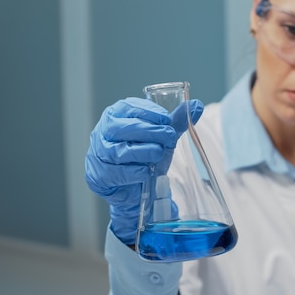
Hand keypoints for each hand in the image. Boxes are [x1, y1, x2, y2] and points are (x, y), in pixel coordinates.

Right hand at [85, 97, 203, 243]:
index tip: (166, 119)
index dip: (147, 112)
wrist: (134, 189)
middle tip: (169, 136)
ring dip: (141, 151)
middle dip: (147, 131)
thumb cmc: (144, 157)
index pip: (128, 107)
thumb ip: (176, 122)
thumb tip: (197, 105)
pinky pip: (115, 173)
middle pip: (120, 128)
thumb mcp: (161, 138)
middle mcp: (103, 133)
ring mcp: (98, 155)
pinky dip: (133, 172)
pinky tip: (146, 171)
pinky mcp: (98, 176)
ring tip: (159, 153)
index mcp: (116, 116)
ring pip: (117, 151)